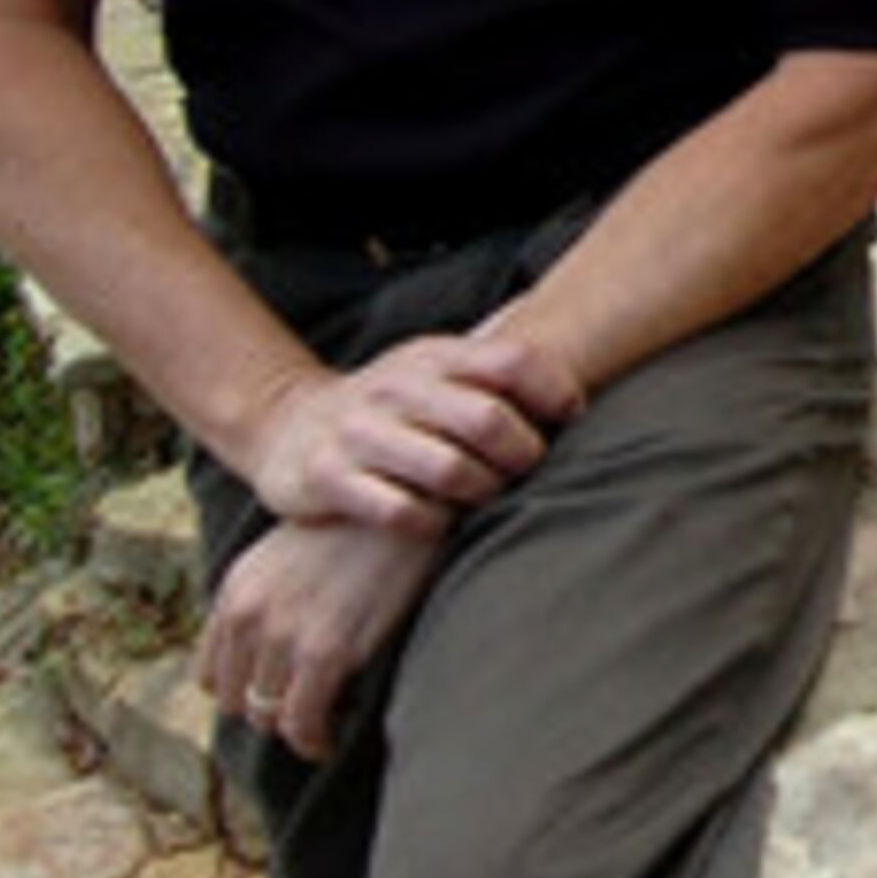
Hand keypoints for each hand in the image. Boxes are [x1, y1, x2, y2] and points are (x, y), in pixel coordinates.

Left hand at [199, 515, 445, 761]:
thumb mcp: (288, 556)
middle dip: (267, 710)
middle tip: (304, 711)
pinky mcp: (326, 652)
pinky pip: (302, 723)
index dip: (241, 690)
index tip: (274, 694)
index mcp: (235, 590)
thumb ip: (266, 600)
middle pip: (235, 699)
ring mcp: (285, 634)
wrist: (406, 505)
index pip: (210, 673)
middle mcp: (249, 614)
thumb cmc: (358, 532)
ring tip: (322, 725)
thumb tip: (270, 651)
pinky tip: (330, 740)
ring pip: (266, 716)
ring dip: (293, 727)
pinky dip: (313, 741)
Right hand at [244, 331, 584, 534]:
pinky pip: (400, 511)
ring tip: (487, 496)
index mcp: (432, 355)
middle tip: (529, 469)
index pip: (513, 361)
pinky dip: (432, 522)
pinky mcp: (326, 478)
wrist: (289, 428)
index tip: (571, 418)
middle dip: (524, 453)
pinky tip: (439, 520)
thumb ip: (495, 369)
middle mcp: (395, 388)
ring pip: (449, 470)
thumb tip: (587, 356)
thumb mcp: (435, 372)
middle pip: (489, 420)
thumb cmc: (392, 408)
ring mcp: (358, 433)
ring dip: (483, 492)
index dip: (556, 391)